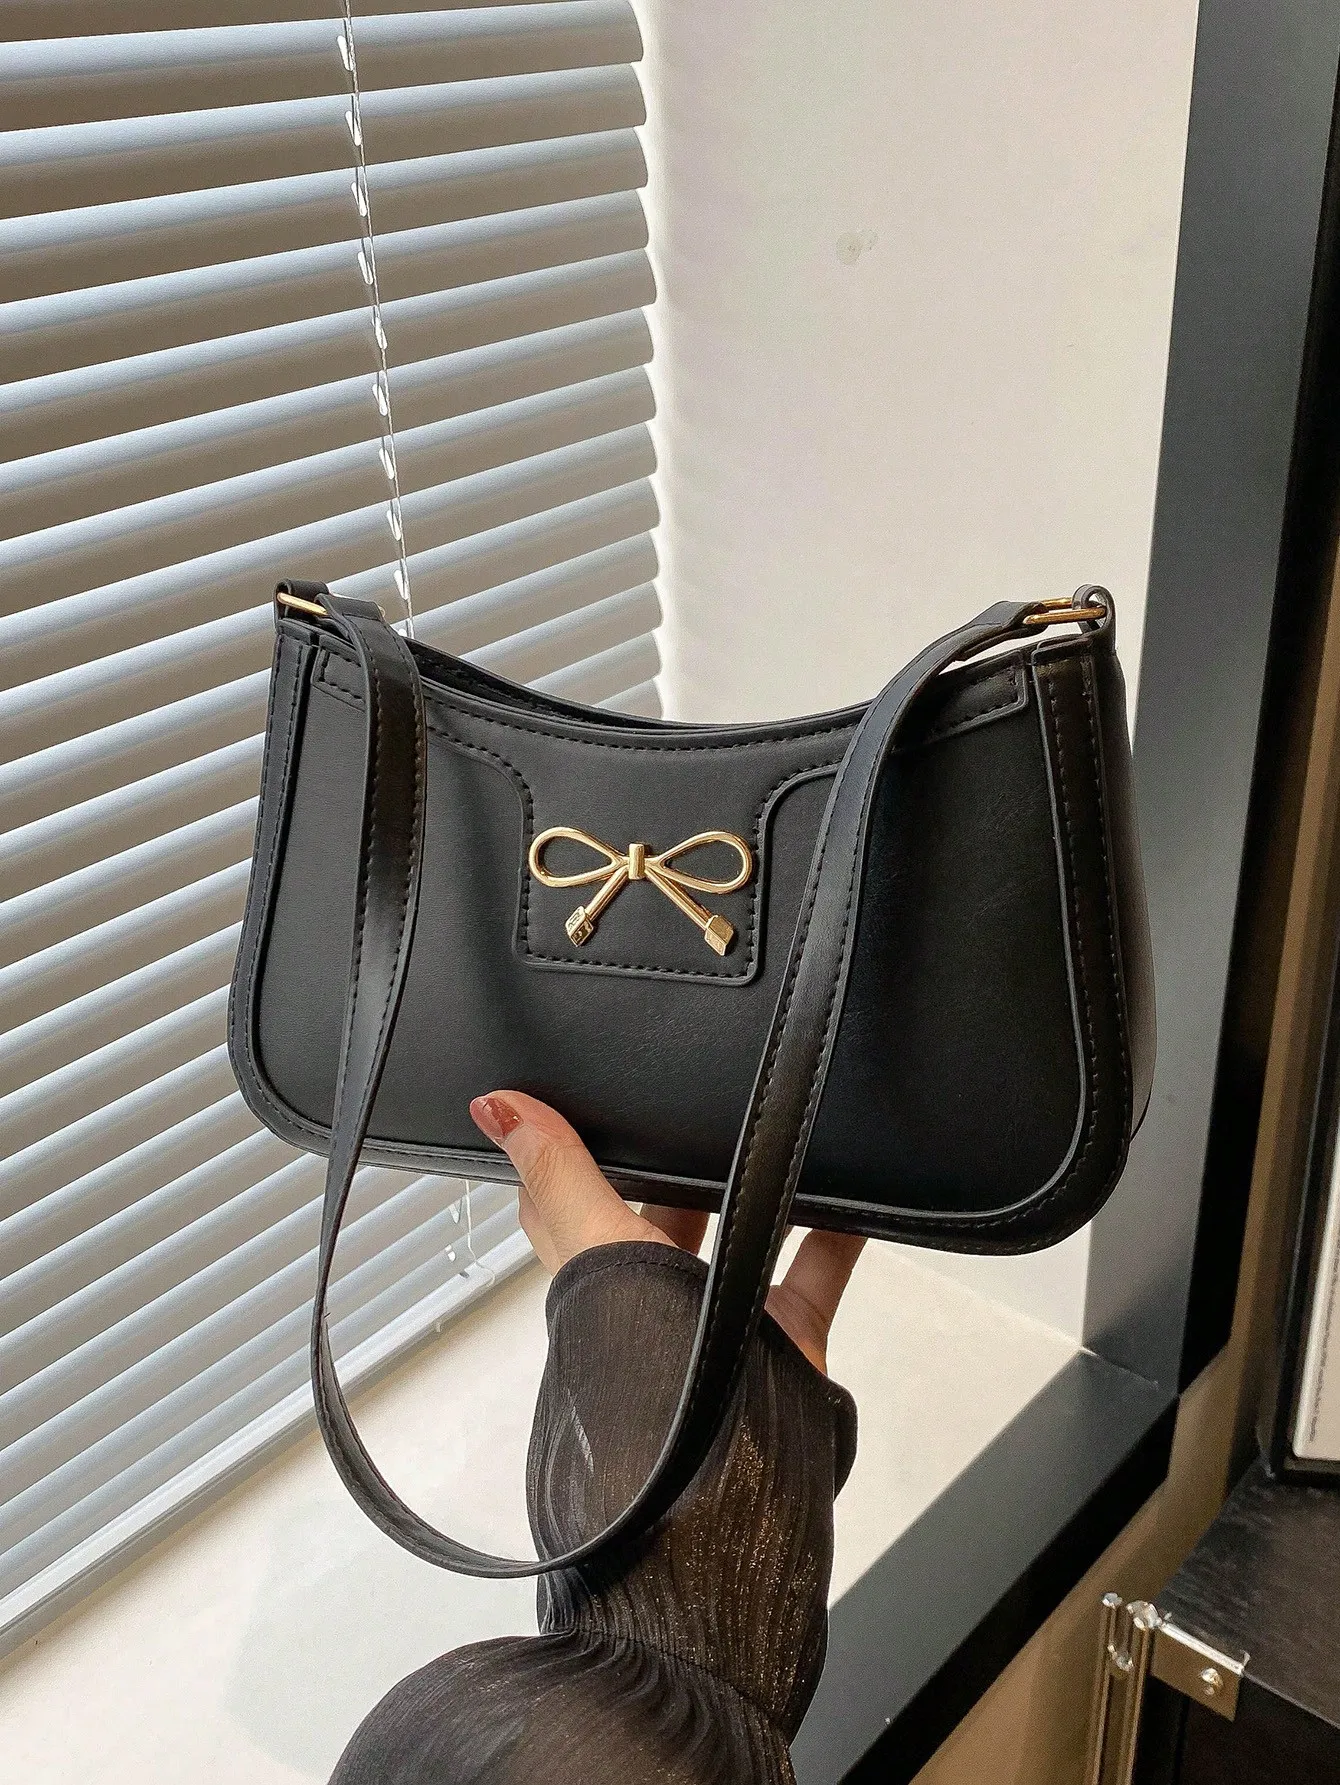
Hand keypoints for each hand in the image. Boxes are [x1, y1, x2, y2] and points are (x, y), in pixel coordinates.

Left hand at [470, 1091, 864, 1373]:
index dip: (567, 1155)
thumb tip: (496, 1108)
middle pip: (664, 1214)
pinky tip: (855, 1196)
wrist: (722, 1474)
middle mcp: (656, 1298)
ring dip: (758, 1189)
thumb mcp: (598, 1248)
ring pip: (740, 1233)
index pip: (567, 1207)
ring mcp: (722, 1319)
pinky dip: (837, 1234)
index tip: (577, 1101)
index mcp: (599, 1279)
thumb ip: (559, 1176)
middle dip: (682, 1165)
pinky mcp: (785, 1339)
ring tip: (776, 1132)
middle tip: (700, 1102)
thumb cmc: (641, 1372)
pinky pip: (816, 1269)